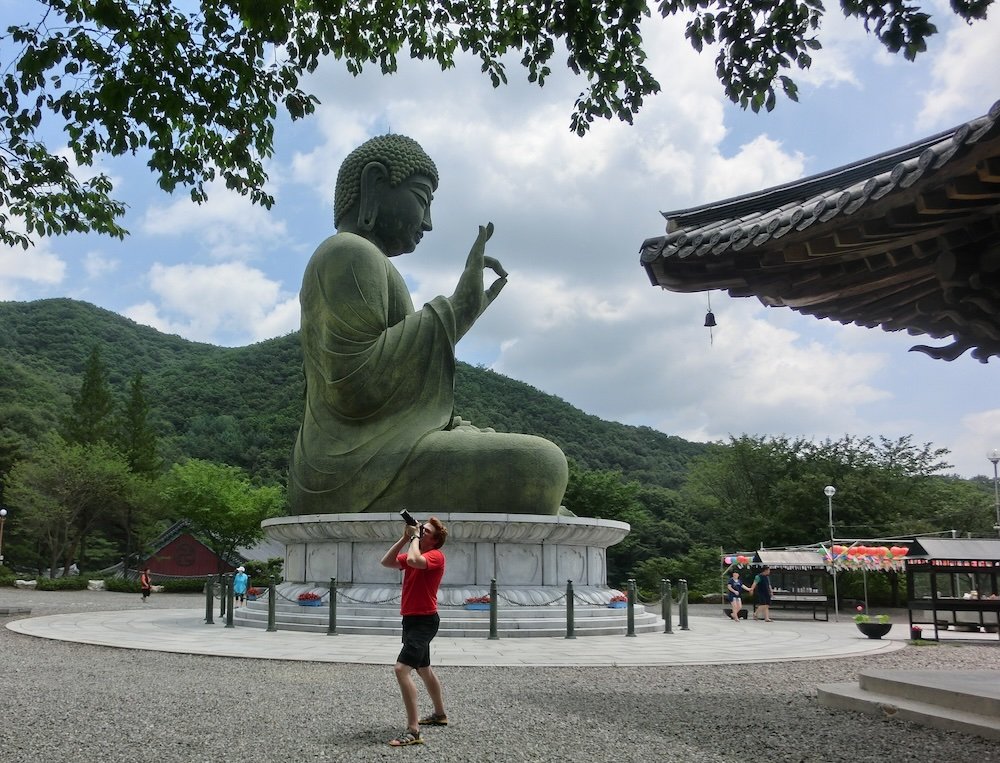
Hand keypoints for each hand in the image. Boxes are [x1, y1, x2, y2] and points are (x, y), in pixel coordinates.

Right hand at [451, 222, 505, 336]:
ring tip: (490, 225)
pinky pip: (478, 249)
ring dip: (484, 236)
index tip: (505, 275)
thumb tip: (505, 279)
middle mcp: (470, 270)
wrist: (462, 314)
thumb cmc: (471, 309)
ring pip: (478, 249)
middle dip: (483, 238)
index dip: (495, 265)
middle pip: (477, 251)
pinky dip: (481, 238)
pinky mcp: (473, 267)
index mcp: (472, 277)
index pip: (483, 264)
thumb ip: (495, 288)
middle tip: (489, 226)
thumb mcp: (488, 297)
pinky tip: (484, 228)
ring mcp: (471, 268)